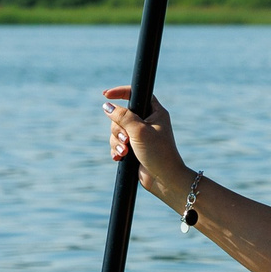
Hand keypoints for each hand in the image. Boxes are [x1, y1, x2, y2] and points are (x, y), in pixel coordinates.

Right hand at [101, 87, 191, 202]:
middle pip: (121, 115)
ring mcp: (140, 135)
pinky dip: (116, 149)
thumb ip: (122, 116)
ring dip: (117, 142)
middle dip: (118, 129)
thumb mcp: (139, 131)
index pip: (136, 94)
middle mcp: (147, 122)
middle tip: (126, 140)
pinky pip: (117, 143)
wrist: (164, 179)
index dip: (121, 92)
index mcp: (155, 112)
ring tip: (125, 152)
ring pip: (117, 130)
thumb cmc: (158, 153)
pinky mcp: (134, 148)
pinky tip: (120, 157)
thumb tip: (106, 106)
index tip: (106, 95)